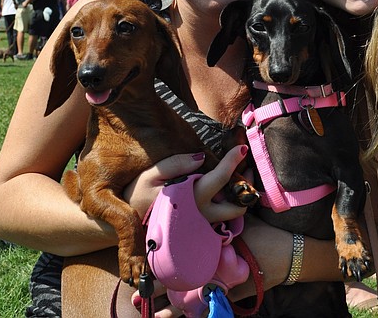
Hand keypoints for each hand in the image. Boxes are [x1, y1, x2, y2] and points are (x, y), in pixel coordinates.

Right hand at [123, 146, 249, 223]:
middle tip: (247, 169)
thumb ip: (176, 164)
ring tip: (241, 178)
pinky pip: (223, 218)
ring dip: (241, 198)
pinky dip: (230, 203)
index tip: (242, 148)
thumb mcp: (151, 175)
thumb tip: (201, 157)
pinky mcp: (200, 230)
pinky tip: (227, 189)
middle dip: (247, 188)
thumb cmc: (139, 194)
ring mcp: (202, 225)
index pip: (219, 178)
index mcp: (190, 198)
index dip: (232, 161)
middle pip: (236, 206)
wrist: (129, 221)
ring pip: (232, 215)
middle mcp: (200, 214)